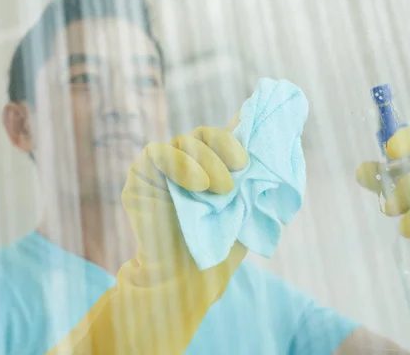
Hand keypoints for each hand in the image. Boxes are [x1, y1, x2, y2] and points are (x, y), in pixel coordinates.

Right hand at [121, 119, 248, 273]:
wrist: (187, 277)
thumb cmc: (220, 245)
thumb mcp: (247, 206)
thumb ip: (253, 176)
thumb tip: (269, 146)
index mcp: (211, 164)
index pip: (222, 133)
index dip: (235, 136)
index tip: (247, 160)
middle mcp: (186, 160)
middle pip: (204, 134)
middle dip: (223, 151)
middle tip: (234, 180)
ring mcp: (162, 166)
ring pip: (183, 141)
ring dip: (205, 161)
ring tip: (220, 190)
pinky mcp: (140, 174)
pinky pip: (157, 153)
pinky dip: (179, 163)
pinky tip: (197, 185)